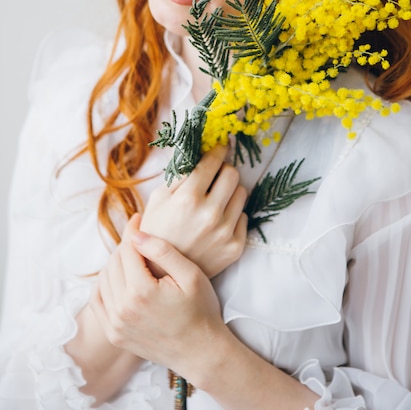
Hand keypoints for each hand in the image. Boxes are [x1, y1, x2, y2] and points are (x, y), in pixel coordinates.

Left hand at [90, 214, 224, 379]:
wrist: (200, 352)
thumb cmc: (201, 311)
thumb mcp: (190, 275)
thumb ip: (163, 251)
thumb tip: (137, 235)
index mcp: (141, 292)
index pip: (127, 249)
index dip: (132, 229)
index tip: (138, 216)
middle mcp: (122, 309)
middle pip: (114, 262)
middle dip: (125, 244)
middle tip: (139, 235)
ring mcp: (115, 325)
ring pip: (104, 279)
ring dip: (115, 262)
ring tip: (132, 254)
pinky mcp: (114, 334)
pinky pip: (97, 301)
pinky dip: (104, 284)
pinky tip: (118, 276)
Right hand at [140, 144, 247, 277]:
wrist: (163, 276)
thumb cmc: (156, 232)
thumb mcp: (158, 199)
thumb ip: (179, 175)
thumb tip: (198, 151)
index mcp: (188, 199)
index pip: (212, 162)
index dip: (217, 150)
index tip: (219, 145)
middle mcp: (210, 214)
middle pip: (232, 174)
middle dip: (224, 169)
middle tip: (215, 174)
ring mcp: (225, 232)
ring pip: (242, 193)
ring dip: (230, 191)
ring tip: (215, 199)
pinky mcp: (235, 246)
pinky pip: (243, 216)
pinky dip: (232, 214)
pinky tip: (217, 220)